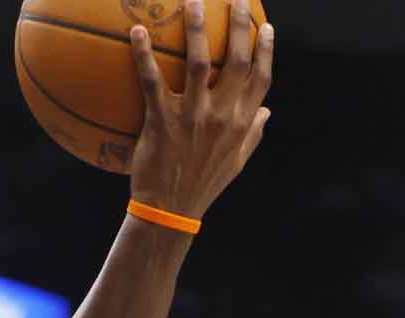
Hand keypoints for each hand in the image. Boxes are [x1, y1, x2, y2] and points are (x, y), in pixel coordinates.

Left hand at [129, 0, 274, 218]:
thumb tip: (268, 111)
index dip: (265, 49)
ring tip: (192, 1)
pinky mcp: (162, 122)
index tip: (265, 25)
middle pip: (235, 59)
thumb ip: (252, 133)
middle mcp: (222, 114)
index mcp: (242, 122)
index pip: (262, 77)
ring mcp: (192, 117)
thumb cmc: (201, 184)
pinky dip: (143, 55)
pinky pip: (151, 82)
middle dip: (238, 24)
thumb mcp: (235, 161)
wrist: (170, 210)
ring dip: (195, 29)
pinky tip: (137, 31)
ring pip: (197, 62)